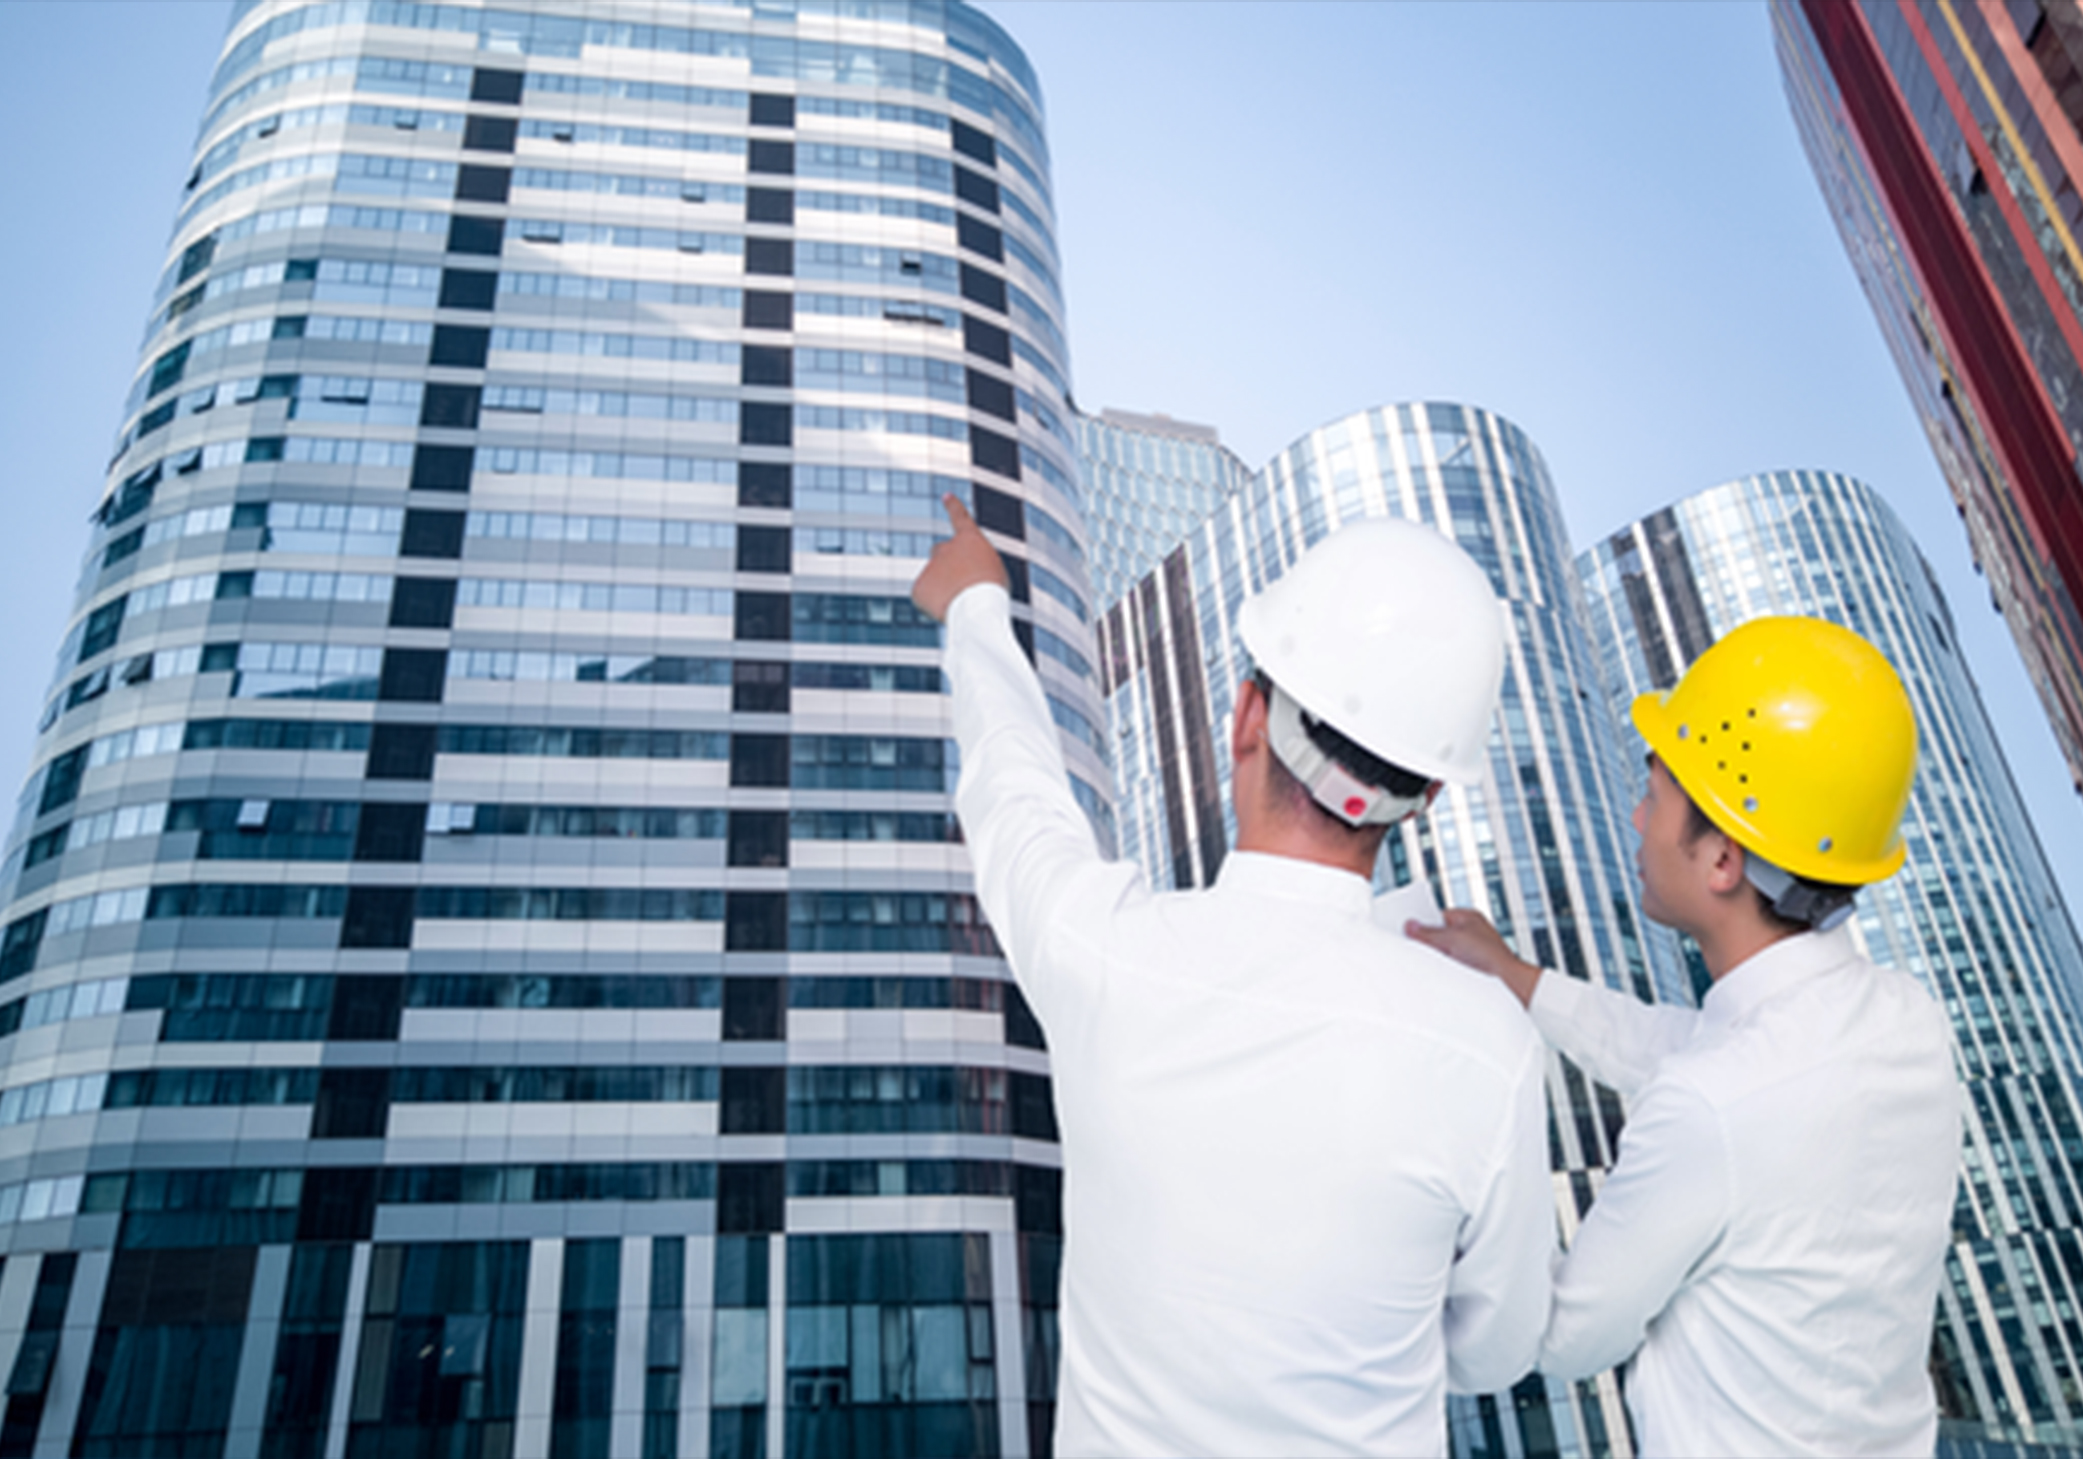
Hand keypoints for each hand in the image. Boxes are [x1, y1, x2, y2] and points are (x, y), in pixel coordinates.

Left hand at [911, 494, 1009, 621]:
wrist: (976, 607)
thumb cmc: (992, 592)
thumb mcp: (994, 570)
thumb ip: (976, 564)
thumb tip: (962, 576)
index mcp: (969, 540)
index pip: (960, 517)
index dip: (953, 507)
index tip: (947, 496)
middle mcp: (946, 547)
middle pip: (940, 551)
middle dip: (946, 564)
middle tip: (959, 583)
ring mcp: (930, 566)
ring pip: (934, 577)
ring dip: (944, 587)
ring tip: (959, 601)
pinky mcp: (919, 586)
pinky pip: (924, 595)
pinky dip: (932, 603)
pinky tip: (945, 609)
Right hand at [1407, 908, 1542, 1008]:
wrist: (1513, 988)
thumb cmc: (1493, 959)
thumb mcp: (1452, 939)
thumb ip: (1428, 933)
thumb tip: (1411, 927)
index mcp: (1468, 918)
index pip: (1437, 916)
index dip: (1422, 923)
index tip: (1408, 930)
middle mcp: (1472, 934)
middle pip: (1439, 936)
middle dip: (1429, 943)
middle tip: (1419, 948)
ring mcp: (1473, 953)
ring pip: (1444, 954)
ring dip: (1438, 960)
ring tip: (1437, 964)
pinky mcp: (1473, 972)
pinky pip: (1451, 969)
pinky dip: (1446, 972)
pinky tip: (1445, 976)